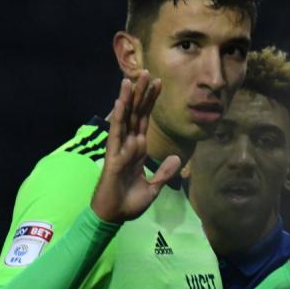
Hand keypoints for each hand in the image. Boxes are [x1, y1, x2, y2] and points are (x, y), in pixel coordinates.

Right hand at [90, 71, 181, 222]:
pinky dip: (119, 117)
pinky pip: (117, 133)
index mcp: (138, 149)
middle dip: (141, 93)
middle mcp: (129, 144)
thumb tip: (176, 158)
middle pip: (136, 113)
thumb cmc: (129, 202)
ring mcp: (120, 148)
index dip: (150, 102)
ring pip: (125, 118)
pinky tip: (121, 102)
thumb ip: (164, 173)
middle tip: (146, 71)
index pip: (145, 120)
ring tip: (131, 79)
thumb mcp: (153, 187)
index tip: (157, 83)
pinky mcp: (114, 156)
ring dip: (128, 98)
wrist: (114, 217)